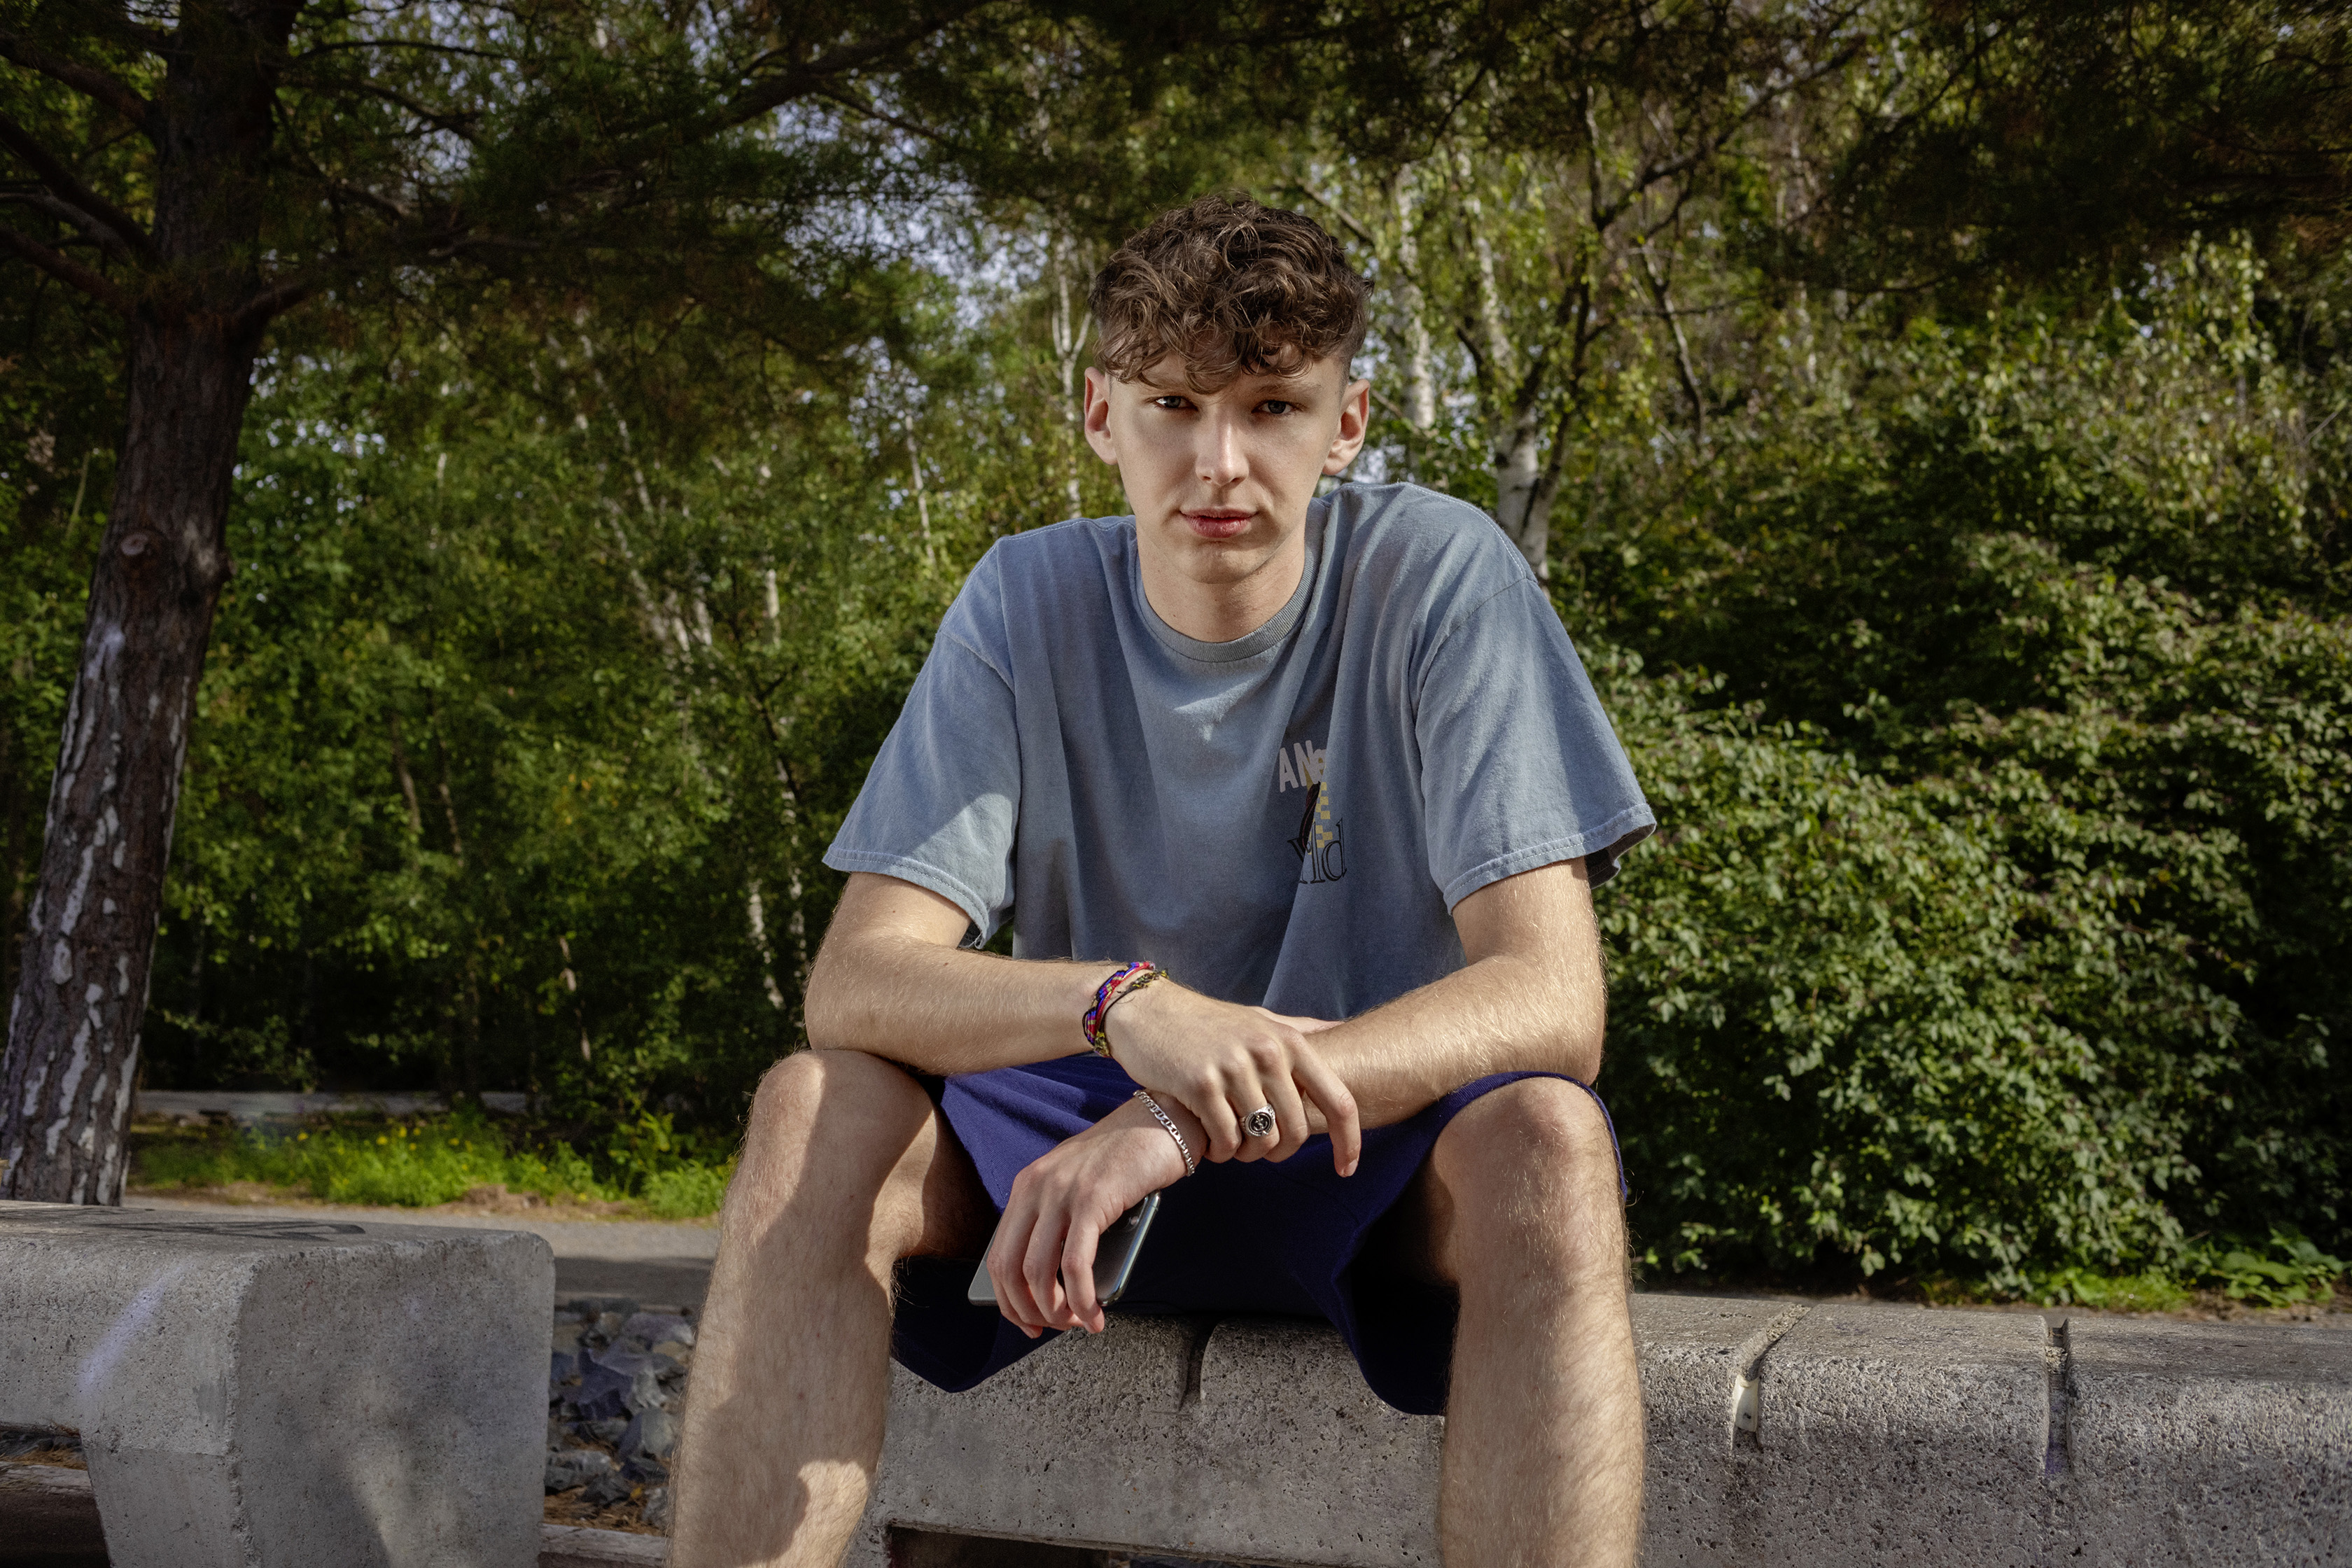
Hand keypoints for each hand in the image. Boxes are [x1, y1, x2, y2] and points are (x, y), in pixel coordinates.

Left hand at [988, 1096, 1189, 1335]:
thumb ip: (1060, 1221)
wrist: (1163, 1120)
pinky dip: (1082, 1300)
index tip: (1029, 1322)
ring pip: (1037, 1272)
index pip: (998, 1255)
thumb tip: (1053, 1281)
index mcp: (1027, 1186)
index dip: (1008, 1300)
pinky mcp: (1092, 1200)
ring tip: (1078, 1322)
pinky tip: (1094, 1315)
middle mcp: (1036, 1188)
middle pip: (1009, 1269)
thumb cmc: (1127, 1160)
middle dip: (1027, 1311)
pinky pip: (1075, 1265)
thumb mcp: (1078, 1186)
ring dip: (1056, 1311)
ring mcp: (1062, 1192)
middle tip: (1053, 1328)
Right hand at [1103, 982, 1361, 1173]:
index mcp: (1290, 1041)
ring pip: (1261, 1139)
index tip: (1347, 1169)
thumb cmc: (1208, 1021)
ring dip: (1248, 1154)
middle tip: (1262, 1152)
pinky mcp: (1200, 1085)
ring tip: (1233, 1145)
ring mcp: (1233, 1068)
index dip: (1349, 1142)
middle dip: (1281, 1153)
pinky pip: (1225, 1140)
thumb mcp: (1260, 1019)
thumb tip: (1344, 1030)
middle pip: (1296, 1131)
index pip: (1339, 1101)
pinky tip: (1211, 1144)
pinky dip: (1221, 1152)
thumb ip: (1300, 1030)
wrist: (1148, 1010)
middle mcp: (1267, 1052)